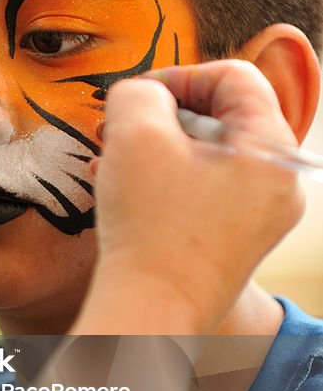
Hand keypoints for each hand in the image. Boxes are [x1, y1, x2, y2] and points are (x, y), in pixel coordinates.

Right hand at [79, 60, 304, 334]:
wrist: (149, 316)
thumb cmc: (148, 228)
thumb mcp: (135, 133)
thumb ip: (138, 91)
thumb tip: (143, 96)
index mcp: (274, 151)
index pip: (234, 77)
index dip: (179, 75)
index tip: (136, 98)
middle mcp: (280, 185)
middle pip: (223, 116)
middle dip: (162, 115)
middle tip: (115, 127)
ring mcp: (260, 218)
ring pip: (208, 155)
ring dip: (155, 147)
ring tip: (109, 158)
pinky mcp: (234, 243)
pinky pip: (202, 191)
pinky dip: (163, 181)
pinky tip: (119, 189)